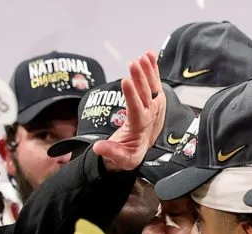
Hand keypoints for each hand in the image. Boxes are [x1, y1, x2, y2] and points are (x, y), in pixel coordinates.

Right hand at [93, 51, 165, 171]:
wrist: (140, 149)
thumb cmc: (128, 154)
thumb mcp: (120, 160)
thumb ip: (110, 152)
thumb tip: (97, 148)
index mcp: (140, 127)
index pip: (136, 109)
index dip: (132, 95)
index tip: (125, 81)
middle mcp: (150, 114)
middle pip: (146, 94)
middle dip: (140, 78)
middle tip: (134, 63)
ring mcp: (154, 106)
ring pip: (152, 86)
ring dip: (148, 70)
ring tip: (143, 56)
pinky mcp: (153, 99)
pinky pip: (154, 82)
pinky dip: (152, 69)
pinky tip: (148, 56)